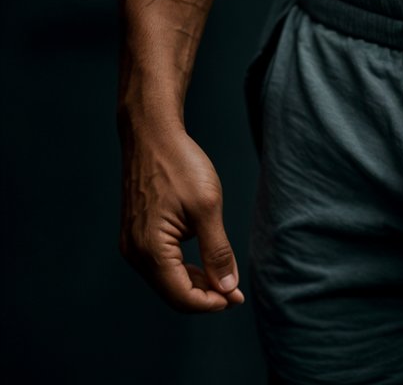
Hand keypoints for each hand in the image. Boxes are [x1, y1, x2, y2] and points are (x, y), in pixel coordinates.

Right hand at [119, 118, 244, 312]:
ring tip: (224, 279)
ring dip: (194, 283)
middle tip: (235, 292)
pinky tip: (203, 262)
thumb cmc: (179, 164)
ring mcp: (132, 243)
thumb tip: (227, 288)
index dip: (211, 303)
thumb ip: (217, 251)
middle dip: (205, 295)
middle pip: (172, 291)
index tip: (236, 298)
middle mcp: (135, 252)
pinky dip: (182, 267)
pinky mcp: (135, 233)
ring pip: (165, 279)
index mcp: (150, 250)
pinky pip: (159, 262)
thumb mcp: (207, 206)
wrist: (152, 133)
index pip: (182, 296)